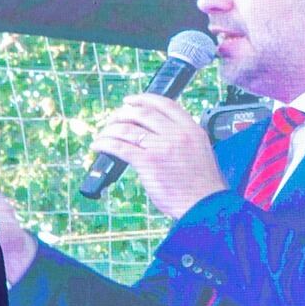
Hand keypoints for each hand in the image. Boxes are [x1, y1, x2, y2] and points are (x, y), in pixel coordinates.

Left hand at [90, 94, 227, 218]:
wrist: (205, 206)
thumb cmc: (203, 187)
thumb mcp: (199, 153)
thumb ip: (181, 141)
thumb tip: (155, 136)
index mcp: (192, 129)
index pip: (165, 104)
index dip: (143, 99)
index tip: (130, 101)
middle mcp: (177, 134)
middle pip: (142, 113)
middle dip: (122, 114)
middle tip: (113, 120)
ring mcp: (162, 147)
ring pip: (128, 129)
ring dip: (110, 130)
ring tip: (103, 135)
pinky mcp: (148, 162)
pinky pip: (120, 147)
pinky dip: (105, 144)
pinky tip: (99, 146)